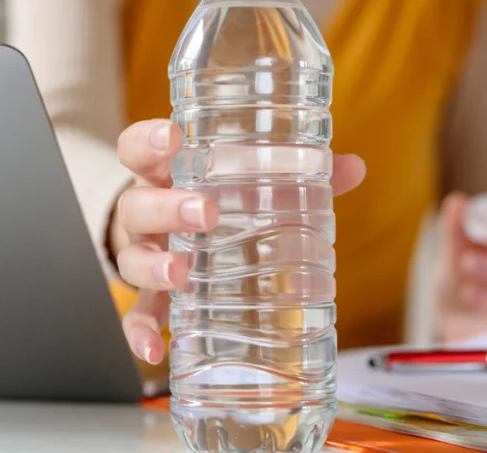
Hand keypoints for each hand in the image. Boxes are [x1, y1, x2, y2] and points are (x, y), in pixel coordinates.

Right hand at [111, 118, 366, 363]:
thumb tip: (353, 167)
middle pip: (137, 205)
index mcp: (165, 176)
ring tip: (180, 275)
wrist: (172, 240)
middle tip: (205, 212)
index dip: (149, 141)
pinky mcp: (149, 298)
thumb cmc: (212, 202)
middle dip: (167, 207)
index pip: (139, 150)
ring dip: (154, 267)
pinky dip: (141, 334)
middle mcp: (146, 215)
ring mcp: (144, 256)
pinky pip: (138, 316)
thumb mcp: (242, 182)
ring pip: (133, 259)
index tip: (173, 137)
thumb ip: (293, 174)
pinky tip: (154, 350)